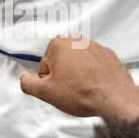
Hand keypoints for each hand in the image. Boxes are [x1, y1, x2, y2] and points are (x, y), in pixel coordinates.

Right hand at [19, 36, 138, 117]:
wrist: (115, 98)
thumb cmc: (79, 93)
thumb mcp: (46, 93)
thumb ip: (28, 83)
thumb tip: (23, 78)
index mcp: (59, 43)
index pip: (45, 64)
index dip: (48, 80)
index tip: (58, 89)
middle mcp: (78, 39)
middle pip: (62, 61)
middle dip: (64, 75)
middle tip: (70, 91)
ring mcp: (97, 46)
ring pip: (79, 62)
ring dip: (78, 74)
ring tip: (84, 90)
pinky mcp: (110, 55)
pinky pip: (96, 64)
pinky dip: (94, 74)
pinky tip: (96, 87)